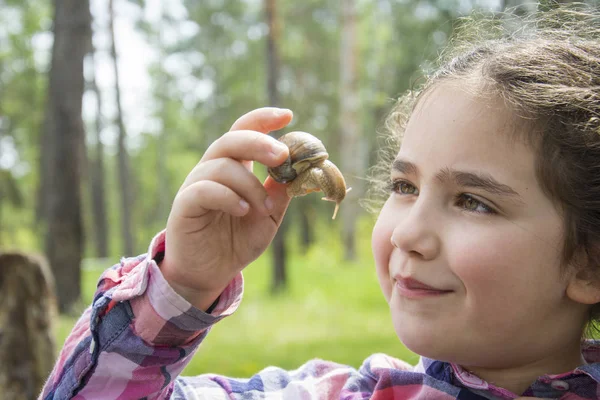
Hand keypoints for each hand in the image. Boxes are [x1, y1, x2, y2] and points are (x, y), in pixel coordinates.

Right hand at [160, 107, 292, 309]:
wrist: (210, 272)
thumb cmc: (238, 241)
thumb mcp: (269, 217)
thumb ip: (281, 194)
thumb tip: (302, 171)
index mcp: (235, 167)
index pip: (245, 131)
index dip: (264, 119)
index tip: (288, 115)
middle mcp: (213, 169)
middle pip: (232, 139)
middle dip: (259, 142)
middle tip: (282, 155)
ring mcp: (196, 185)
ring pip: (222, 166)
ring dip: (250, 185)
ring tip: (263, 208)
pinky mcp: (184, 205)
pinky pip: (204, 189)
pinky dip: (228, 197)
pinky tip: (243, 210)